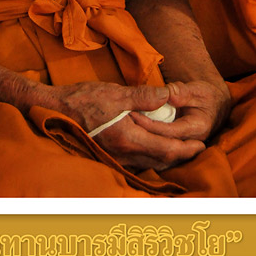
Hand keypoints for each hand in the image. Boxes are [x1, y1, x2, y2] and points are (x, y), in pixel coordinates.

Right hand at [48, 81, 208, 171]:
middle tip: (198, 149)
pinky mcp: (108, 155)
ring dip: (168, 158)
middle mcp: (124, 152)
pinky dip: (152, 158)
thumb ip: (143, 97)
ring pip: (149, 163)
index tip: (201, 144)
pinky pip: (137, 162)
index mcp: (129, 137)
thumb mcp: (115, 92)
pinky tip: (154, 150)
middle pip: (161, 159)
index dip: (186, 147)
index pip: (166, 148)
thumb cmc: (83, 99)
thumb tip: (167, 96)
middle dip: (182, 155)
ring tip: (181, 150)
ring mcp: (116, 157)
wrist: (54, 111)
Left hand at [131, 80, 231, 145]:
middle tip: (122, 122)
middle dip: (141, 134)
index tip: (132, 114)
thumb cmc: (206, 96)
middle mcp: (190, 142)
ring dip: (142, 139)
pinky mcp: (176, 145)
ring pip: (159, 149)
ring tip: (123, 127)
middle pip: (161, 143)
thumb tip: (166, 95)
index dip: (149, 124)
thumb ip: (181, 92)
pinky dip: (146, 139)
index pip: (168, 131)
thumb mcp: (196, 89)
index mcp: (197, 128)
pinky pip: (160, 146)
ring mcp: (183, 146)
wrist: (215, 106)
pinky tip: (132, 132)